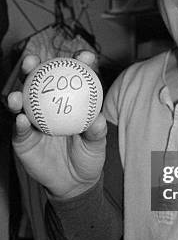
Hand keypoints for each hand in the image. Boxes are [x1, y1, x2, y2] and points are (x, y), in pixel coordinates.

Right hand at [8, 51, 106, 199]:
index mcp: (68, 101)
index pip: (71, 77)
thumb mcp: (96, 144)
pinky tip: (21, 119)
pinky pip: (19, 130)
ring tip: (18, 94)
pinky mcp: (22, 139)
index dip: (76, 63)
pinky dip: (18, 123)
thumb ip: (96, 132)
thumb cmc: (88, 156)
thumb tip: (97, 119)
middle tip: (34, 61)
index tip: (84, 56)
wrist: (74, 182)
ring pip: (21, 103)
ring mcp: (32, 121)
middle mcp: (47, 106)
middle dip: (33, 67)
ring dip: (17, 95)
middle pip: (38, 82)